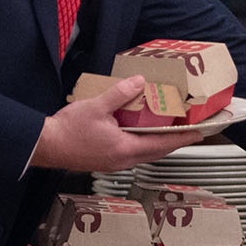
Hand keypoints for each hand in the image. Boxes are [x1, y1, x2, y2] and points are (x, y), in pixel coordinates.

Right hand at [32, 79, 207, 171]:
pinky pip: (133, 153)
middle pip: (157, 152)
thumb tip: (139, 82)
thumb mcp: (96, 106)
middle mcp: (123, 160)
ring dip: (159, 142)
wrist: (46, 146)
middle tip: (190, 131)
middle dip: (175, 141)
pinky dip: (144, 143)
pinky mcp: (106, 160)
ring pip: (145, 153)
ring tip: (170, 129)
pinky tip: (141, 132)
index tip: (199, 133)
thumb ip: (120, 94)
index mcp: (125, 149)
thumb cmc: (68, 130)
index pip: (162, 144)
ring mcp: (114, 162)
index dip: (182, 138)